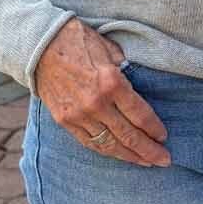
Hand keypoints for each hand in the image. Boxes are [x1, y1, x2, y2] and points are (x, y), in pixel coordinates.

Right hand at [34, 21, 169, 166]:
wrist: (39, 45)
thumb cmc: (78, 41)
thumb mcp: (110, 49)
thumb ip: (126, 70)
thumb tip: (139, 86)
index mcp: (112, 83)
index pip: (140, 115)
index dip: (155, 129)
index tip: (164, 137)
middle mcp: (96, 104)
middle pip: (129, 135)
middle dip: (149, 151)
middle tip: (164, 160)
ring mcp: (79, 115)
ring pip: (109, 144)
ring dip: (129, 156)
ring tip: (145, 162)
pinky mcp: (64, 121)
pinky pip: (89, 142)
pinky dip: (106, 151)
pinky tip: (119, 154)